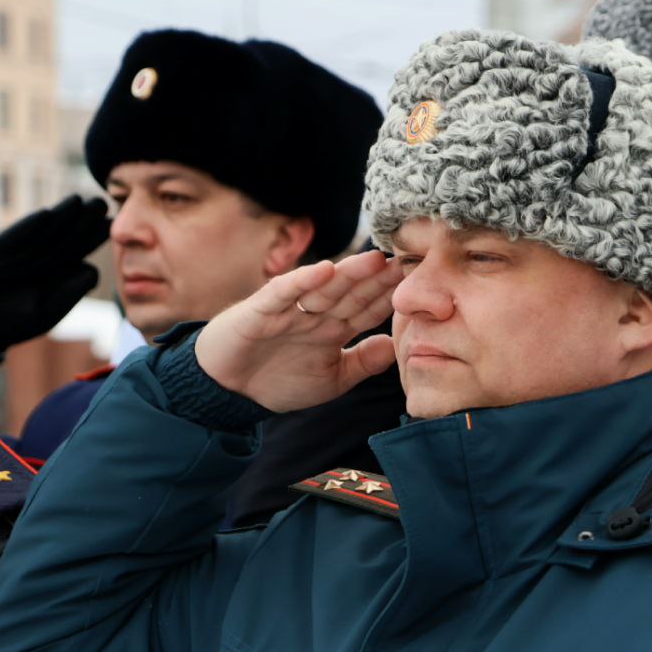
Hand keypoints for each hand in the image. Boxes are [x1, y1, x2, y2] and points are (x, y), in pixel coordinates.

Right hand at [0, 195, 108, 354]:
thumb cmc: (14, 321)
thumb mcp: (48, 312)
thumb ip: (70, 293)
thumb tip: (91, 269)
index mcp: (61, 272)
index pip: (83, 250)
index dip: (96, 238)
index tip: (110, 227)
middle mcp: (44, 257)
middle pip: (68, 235)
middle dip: (84, 219)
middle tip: (101, 203)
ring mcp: (21, 250)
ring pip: (45, 230)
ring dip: (61, 215)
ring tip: (77, 201)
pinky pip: (16, 236)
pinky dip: (29, 227)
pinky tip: (45, 216)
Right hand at [195, 250, 401, 412]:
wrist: (229, 391)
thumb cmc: (278, 381)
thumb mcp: (332, 379)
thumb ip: (362, 363)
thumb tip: (396, 346)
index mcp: (334, 328)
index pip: (368, 309)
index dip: (391, 298)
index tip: (422, 287)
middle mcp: (316, 314)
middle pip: (352, 293)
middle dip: (378, 279)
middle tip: (409, 262)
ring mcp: (290, 310)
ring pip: (325, 288)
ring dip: (349, 274)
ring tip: (375, 259)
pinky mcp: (262, 310)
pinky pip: (284, 292)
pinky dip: (302, 281)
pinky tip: (324, 270)